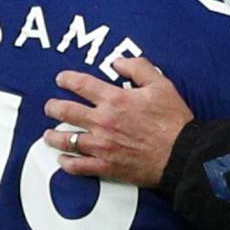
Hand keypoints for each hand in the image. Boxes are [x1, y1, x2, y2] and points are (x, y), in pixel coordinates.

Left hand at [43, 57, 194, 187]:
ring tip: (48, 134)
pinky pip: (79, 166)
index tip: (61, 79)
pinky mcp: (106, 166)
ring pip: (67, 140)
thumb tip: (119, 62)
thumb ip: (138, 68)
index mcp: (115, 100)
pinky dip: (67, 164)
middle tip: (50, 106)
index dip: (67, 79)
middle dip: (53, 107)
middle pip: (67, 111)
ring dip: (53, 136)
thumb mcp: (161, 84)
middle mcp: (103, 122)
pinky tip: (63, 161)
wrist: (181, 154)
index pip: (82, 85)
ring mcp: (102, 146)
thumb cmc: (173, 121)